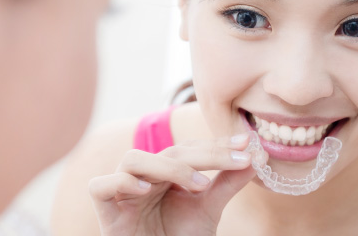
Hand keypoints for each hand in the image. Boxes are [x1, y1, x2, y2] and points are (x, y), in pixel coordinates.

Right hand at [88, 133, 255, 235]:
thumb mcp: (208, 211)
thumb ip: (226, 184)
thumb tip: (256, 157)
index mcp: (165, 172)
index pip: (190, 149)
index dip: (217, 145)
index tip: (247, 146)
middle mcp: (143, 176)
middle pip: (169, 151)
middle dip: (206, 154)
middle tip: (237, 161)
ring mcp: (121, 191)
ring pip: (134, 159)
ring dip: (169, 167)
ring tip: (199, 185)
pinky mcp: (103, 209)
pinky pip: (101, 185)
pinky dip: (122, 182)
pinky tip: (145, 191)